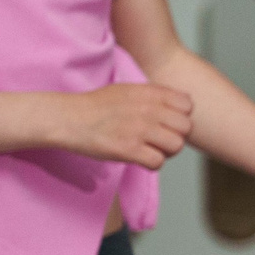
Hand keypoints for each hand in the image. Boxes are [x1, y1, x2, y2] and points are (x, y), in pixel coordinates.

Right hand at [60, 83, 193, 169]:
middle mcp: (148, 110)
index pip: (188, 105)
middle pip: (186, 127)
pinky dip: (152, 164)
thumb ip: (154, 96)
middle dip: (176, 135)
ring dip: (166, 152)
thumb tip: (180, 104)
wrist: (67, 118)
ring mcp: (139, 130)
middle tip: (160, 140)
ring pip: (176, 146)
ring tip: (151, 150)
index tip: (168, 122)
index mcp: (149, 93)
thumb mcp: (128, 90)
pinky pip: (158, 162)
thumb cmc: (96, 106)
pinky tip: (140, 159)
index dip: (182, 116)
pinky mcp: (128, 149)